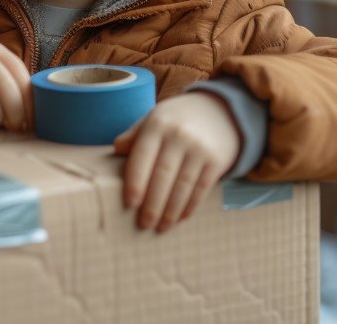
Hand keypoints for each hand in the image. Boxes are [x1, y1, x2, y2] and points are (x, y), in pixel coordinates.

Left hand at [113, 92, 240, 232]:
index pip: (142, 156)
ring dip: (170, 210)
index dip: (135, 181)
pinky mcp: (217, 161)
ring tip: (161, 227)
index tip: (129, 204)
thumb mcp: (154, 119)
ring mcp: (200, 148)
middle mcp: (179, 135)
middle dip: (152, 203)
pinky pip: (201, 188)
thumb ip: (135, 135)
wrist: (220, 110)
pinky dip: (190, 206)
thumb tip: (117, 149)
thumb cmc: (176, 120)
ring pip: (182, 185)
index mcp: (157, 124)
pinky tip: (180, 218)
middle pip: (163, 175)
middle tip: (143, 224)